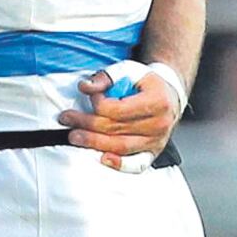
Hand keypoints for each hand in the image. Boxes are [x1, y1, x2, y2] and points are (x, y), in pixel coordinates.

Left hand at [67, 59, 187, 164]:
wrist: (169, 97)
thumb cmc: (146, 84)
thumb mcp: (128, 71)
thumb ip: (106, 77)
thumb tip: (84, 87)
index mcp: (157, 101)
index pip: (118, 109)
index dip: (98, 103)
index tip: (91, 96)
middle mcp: (159, 124)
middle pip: (115, 128)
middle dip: (86, 124)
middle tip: (66, 119)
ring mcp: (157, 141)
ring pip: (121, 146)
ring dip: (94, 143)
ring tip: (74, 136)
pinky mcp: (153, 152)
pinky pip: (137, 164)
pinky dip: (120, 164)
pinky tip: (103, 159)